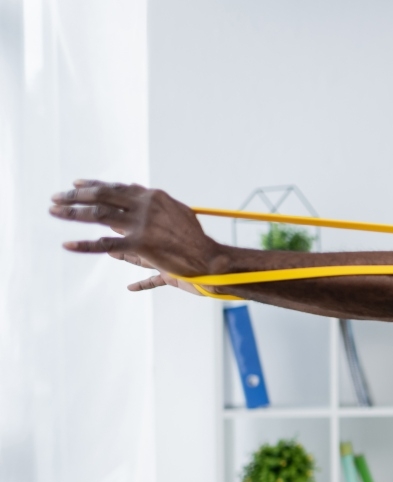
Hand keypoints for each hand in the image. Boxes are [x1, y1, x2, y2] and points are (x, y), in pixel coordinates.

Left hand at [49, 180, 221, 290]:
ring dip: (72, 213)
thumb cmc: (194, 237)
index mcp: (152, 197)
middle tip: (56, 197)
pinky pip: (106, 245)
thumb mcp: (177, 212)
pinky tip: (67, 244)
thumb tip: (138, 190)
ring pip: (99, 215)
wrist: (209, 256)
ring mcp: (142, 224)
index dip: (94, 186)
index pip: (116, 187)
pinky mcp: (141, 244)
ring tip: (53, 211)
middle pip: (102, 196)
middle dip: (76, 196)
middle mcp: (145, 206)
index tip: (76, 185)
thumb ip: (155, 203)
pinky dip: (84, 245)